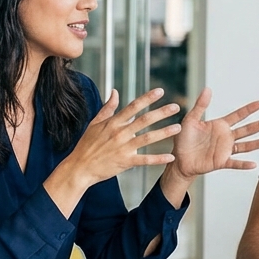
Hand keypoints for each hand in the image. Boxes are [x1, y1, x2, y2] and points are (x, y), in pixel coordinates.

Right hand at [59, 88, 179, 187]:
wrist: (80, 167)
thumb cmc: (87, 145)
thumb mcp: (94, 123)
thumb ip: (107, 108)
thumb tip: (115, 91)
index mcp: (113, 123)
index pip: (133, 107)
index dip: (147, 98)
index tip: (160, 91)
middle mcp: (119, 133)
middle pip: (144, 120)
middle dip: (161, 112)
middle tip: (176, 107)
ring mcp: (123, 148)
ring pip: (147, 138)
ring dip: (164, 133)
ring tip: (178, 128)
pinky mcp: (125, 162)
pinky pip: (145, 160)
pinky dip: (158, 159)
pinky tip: (170, 157)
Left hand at [169, 88, 258, 178]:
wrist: (179, 159)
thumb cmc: (184, 139)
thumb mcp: (190, 120)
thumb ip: (200, 106)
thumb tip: (207, 89)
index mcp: (220, 125)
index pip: (238, 115)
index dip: (249, 109)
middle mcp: (226, 137)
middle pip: (246, 130)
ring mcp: (225, 150)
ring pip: (245, 146)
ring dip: (257, 143)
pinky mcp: (221, 162)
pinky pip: (235, 163)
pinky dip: (244, 164)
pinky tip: (254, 164)